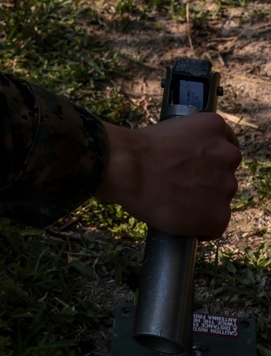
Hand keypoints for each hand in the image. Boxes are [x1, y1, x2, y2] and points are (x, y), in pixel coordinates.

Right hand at [96, 115, 241, 237]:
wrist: (127, 169)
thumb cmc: (139, 151)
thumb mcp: (171, 132)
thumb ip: (191, 145)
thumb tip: (191, 166)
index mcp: (216, 127)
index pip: (226, 146)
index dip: (210, 161)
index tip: (197, 168)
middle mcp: (228, 154)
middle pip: (224, 175)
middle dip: (208, 182)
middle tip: (181, 188)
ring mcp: (226, 186)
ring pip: (219, 201)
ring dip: (203, 204)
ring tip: (175, 205)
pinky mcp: (219, 215)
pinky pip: (213, 226)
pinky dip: (199, 228)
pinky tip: (179, 221)